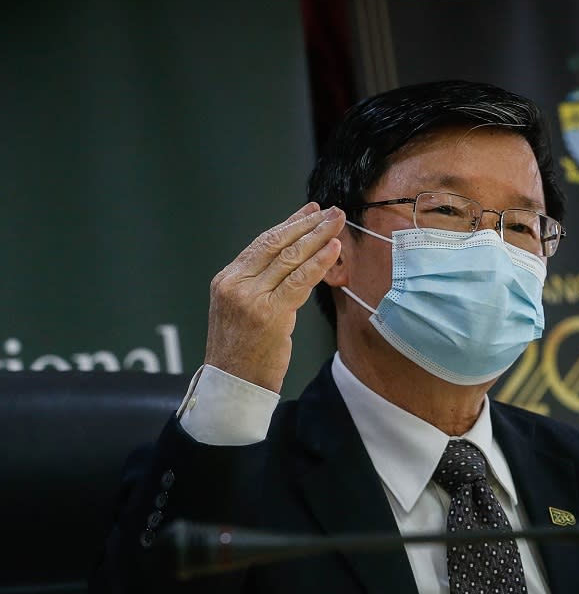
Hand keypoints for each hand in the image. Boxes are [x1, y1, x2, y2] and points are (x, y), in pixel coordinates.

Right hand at [204, 202, 344, 392]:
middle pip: (277, 244)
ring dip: (318, 237)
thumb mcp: (243, 310)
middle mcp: (235, 283)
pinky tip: (334, 248)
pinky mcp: (268, 314)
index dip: (290, 223)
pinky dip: (318, 263)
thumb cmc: (243, 351)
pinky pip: (299, 281)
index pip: (263, 242)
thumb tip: (295, 260)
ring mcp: (250, 297)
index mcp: (227, 279)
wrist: (232, 384)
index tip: (310, 210)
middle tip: (332, 211)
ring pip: (290, 258)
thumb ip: (262, 284)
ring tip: (337, 222)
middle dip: (308, 224)